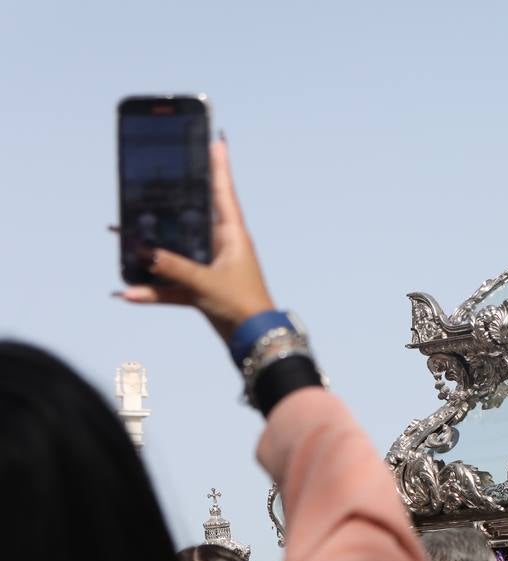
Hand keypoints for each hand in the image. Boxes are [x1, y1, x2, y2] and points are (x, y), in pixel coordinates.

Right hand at [117, 140, 274, 341]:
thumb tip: (143, 252)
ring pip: (176, 251)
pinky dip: (154, 290)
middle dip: (169, 205)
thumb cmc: (242, 306)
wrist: (256, 342)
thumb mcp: (205, 283)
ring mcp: (211, 267)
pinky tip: (128, 293)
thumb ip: (174, 267)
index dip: (219, 167)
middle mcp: (222, 246)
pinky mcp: (202, 289)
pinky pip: (172, 285)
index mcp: (233, 235)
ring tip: (120, 237)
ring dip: (151, 251)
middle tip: (150, 183)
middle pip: (191, 218)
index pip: (223, 192)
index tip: (216, 140)